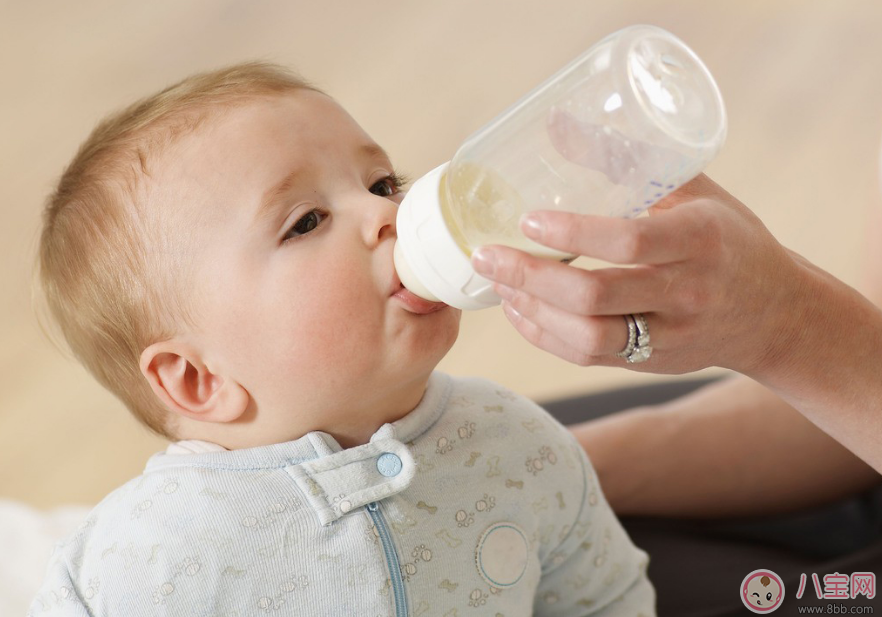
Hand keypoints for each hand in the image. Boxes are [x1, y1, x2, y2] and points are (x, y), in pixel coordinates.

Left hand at [470, 174, 810, 375]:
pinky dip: (545, 336)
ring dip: (532, 312)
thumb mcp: (693, 189)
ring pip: (588, 337)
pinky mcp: (653, 363)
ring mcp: (670, 334)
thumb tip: (554, 123)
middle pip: (595, 296)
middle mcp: (687, 292)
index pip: (629, 242)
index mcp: (701, 238)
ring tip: (498, 283)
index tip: (527, 221)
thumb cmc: (728, 238)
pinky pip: (589, 357)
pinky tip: (520, 311)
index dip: (573, 234)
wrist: (775, 313)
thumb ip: (625, 159)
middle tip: (487, 256)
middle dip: (530, 277)